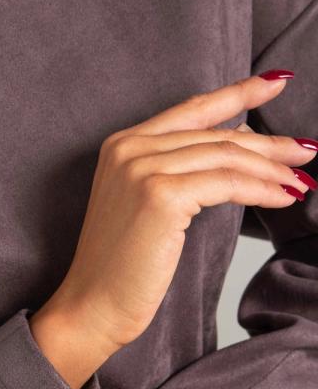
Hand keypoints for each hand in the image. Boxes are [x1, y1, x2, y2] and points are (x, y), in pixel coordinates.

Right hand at [43, 71, 315, 352]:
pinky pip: (226, 184)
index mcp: (121, 145)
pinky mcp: (160, 196)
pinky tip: (284, 196)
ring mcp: (142, 169)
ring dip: (272, 169)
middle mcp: (129, 149)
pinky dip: (261, 189)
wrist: (92, 305)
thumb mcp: (147, 207)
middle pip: (215, 136)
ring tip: (301, 180)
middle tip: (305, 153)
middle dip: (268, 144)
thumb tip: (236, 145)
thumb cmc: (120, 268)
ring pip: (225, 157)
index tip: (275, 84)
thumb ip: (180, 171)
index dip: (237, 94)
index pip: (191, 111)